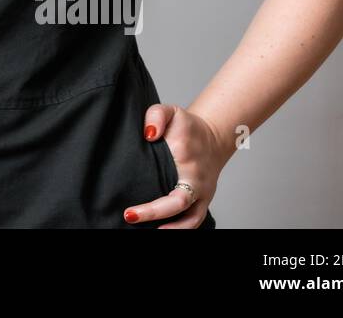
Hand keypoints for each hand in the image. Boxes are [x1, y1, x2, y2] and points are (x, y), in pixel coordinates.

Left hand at [123, 103, 230, 227]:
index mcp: (186, 159)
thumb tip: (148, 134)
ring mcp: (203, 193)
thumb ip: (156, 116)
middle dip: (154, 214)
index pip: (170, 184)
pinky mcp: (204, 200)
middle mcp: (197, 180)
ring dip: (173, 229)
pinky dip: (181, 228)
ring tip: (150, 231)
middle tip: (129, 216)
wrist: (213, 135)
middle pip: (180, 205)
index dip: (153, 204)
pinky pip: (195, 219)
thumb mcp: (170, 111)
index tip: (129, 211)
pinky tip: (162, 229)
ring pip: (191, 220)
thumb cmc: (186, 126)